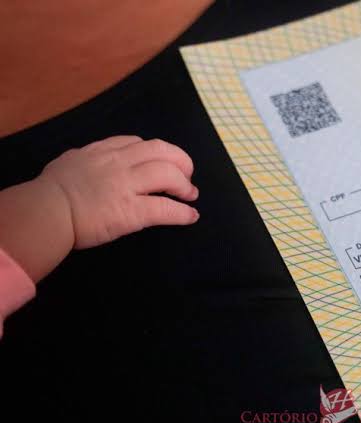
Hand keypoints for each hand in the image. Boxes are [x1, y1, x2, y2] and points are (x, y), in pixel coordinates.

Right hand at [38, 136, 199, 248]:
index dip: (157, 152)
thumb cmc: (49, 191)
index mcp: (102, 151)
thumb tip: (85, 163)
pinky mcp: (132, 210)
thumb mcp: (68, 162)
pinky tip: (190, 216)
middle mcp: (119, 163)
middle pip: (162, 151)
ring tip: (190, 195)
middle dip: (181, 161)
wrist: (45, 210)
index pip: (138, 143)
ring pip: (168, 175)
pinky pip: (166, 208)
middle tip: (187, 175)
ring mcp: (127, 185)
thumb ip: (84, 160)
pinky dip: (183, 212)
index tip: (163, 161)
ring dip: (184, 185)